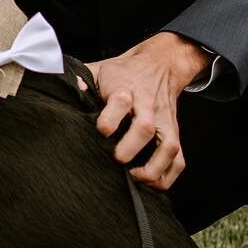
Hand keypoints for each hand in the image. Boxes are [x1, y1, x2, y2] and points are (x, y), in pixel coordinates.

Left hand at [87, 32, 208, 191]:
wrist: (160, 65)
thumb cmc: (123, 73)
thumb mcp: (99, 70)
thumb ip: (81, 80)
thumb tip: (69, 90)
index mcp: (126, 88)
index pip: (121, 101)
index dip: (110, 118)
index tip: (101, 131)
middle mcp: (148, 105)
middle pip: (145, 128)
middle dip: (129, 148)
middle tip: (115, 159)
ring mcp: (164, 121)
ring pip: (168, 147)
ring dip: (152, 168)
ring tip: (133, 177)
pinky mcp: (174, 133)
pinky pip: (179, 160)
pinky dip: (168, 177)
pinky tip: (150, 183)